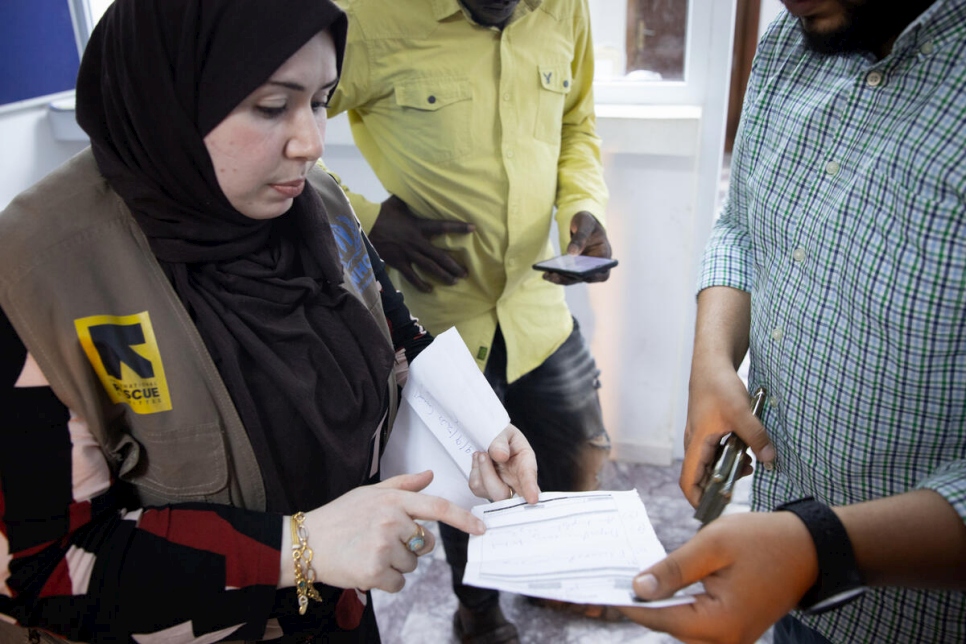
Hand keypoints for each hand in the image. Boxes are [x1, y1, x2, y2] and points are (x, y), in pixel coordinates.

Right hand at [301, 471, 484, 592]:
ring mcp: (383, 546)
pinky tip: (366, 568)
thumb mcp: (370, 493)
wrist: (306, 542)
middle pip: (426, 543)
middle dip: (412, 547)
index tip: (481, 528)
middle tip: (382, 542)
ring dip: (396, 565)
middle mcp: (390, 520)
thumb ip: (403, 485)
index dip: (462, 518)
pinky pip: (398, 583)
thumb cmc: (339, 516)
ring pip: (412, 565)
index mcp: (393, 500)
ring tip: (369, 552)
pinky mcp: (374, 570)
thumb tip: (429, 475)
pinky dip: (386, 582)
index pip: (436, 507)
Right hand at [368, 195, 473, 292]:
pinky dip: (421, 284)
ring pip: (430, 267)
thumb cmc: (382, 213)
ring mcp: (408, 253)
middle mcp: (416, 241)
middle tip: (466, 273)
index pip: (443, 226)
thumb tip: (414, 184)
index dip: (458, 227)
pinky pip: (412, 277)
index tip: (473, 228)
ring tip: (455, 281)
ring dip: (443, 275)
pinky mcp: (398, 262)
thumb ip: (409, 199)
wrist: (365, 225)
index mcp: (419, 226)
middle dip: (454, 265)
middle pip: (440, 256)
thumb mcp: (398, 202)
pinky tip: (430, 290)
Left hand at [469, 424, 539, 503]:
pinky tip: (479, 462)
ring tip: (482, 453)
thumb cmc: (501, 433)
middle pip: (505, 493)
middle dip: (490, 477)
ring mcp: (502, 486)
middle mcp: (516, 479)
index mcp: (525, 461)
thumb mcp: (504, 430)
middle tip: (483, 454)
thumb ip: (501, 441)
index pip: (529, 477)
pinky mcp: (487, 490)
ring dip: (481, 470)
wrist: (489, 435)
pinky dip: (475, 472)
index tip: (533, 499)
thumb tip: (500, 456)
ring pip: (489, 491)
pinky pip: (477, 488)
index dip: (530, 488)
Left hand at [543, 211, 611, 284]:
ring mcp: (584, 268)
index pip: (603, 273)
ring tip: (547, 276)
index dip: (594, 276)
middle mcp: (596, 265)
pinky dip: (557, 275)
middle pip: (586, 278)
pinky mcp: (574, 268)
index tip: (582, 275)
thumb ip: (580, 237)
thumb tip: (572, 252)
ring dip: (561, 279)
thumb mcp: (585, 224)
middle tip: (556, 275)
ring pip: (575, 279)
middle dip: (571, 279)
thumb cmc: (587, 221)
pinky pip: (567, 275)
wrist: (581, 222)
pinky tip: (546, 273)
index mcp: (604, 255)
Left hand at [620, 511, 817, 643]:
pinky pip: (698, 625)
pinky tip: (664, 585)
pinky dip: (678, 607)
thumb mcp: (713, 545)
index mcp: (719, 623)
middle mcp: (726, 641)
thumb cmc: (764, 541)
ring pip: (682, 628)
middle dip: (643, 604)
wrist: (810, 548)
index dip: (630, 602)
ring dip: (659, 606)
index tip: (602, 587)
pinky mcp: (735, 631)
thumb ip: (673, 569)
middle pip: (669, 627)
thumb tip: (638, 588)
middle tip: (613, 578)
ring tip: (634, 579)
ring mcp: (732, 640)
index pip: (660, 619)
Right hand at [681, 363, 774, 507]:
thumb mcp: (741, 412)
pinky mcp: (708, 431)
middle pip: (700, 478)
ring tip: (748, 468)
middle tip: (737, 494)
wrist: (711, 365)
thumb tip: (770, 460)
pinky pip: (715, 453)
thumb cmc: (719, 386)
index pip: (689, 482)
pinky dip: (729, 458)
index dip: (698, 500)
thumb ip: (756, 437)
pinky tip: (746, 452)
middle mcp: (695, 445)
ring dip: (726, 472)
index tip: (714, 511)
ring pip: (710, 465)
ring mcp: (700, 438)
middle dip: (717, 488)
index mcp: (696, 444)